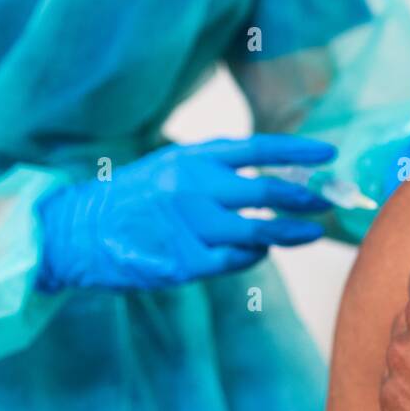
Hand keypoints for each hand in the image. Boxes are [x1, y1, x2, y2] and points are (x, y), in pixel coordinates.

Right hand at [36, 133, 335, 292]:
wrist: (81, 230)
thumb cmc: (136, 195)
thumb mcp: (173, 164)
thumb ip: (217, 166)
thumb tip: (273, 170)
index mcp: (195, 158)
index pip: (259, 148)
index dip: (297, 151)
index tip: (328, 153)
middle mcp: (196, 188)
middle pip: (267, 192)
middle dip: (304, 197)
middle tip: (326, 200)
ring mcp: (191, 226)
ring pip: (258, 231)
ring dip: (291, 232)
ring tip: (313, 232)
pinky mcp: (184, 262)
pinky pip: (235, 261)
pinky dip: (254, 256)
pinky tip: (261, 252)